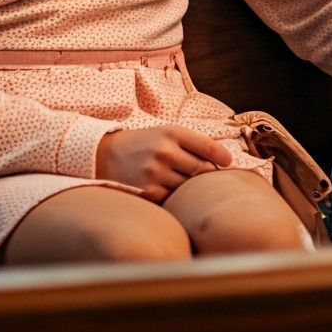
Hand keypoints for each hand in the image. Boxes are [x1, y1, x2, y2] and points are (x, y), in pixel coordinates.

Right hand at [95, 126, 232, 202]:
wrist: (103, 155)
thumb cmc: (142, 144)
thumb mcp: (163, 133)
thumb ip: (190, 144)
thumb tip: (221, 161)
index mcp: (171, 133)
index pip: (207, 146)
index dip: (222, 156)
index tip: (228, 162)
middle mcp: (164, 151)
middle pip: (202, 169)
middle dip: (208, 175)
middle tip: (210, 178)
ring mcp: (156, 173)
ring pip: (189, 187)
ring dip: (191, 189)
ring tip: (186, 185)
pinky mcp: (148, 192)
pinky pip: (173, 199)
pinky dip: (176, 198)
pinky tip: (171, 193)